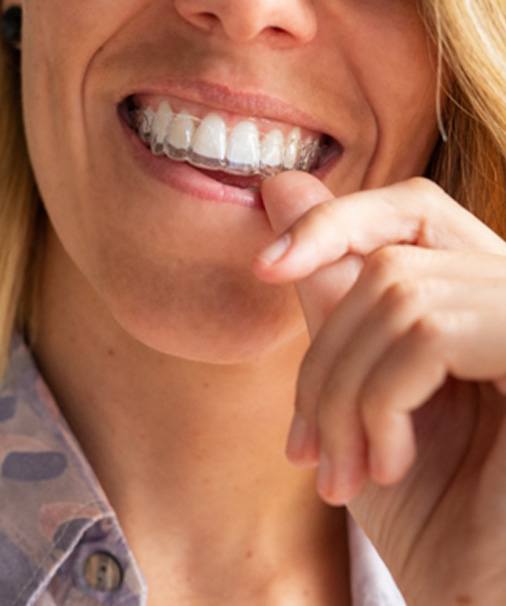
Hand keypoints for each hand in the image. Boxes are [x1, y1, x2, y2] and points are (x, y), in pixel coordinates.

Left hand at [252, 172, 505, 604]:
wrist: (476, 592)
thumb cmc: (422, 504)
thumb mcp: (356, 387)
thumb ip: (327, 287)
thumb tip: (281, 187)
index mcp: (478, 296)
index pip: (411, 209)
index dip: (335, 221)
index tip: (265, 267)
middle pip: (387, 263)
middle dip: (324, 358)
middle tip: (306, 446)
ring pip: (396, 297)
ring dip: (344, 396)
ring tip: (340, 470)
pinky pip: (427, 333)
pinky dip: (380, 403)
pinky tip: (386, 463)